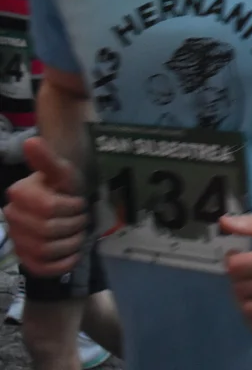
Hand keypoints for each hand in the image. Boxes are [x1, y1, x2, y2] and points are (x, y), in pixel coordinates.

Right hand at [3, 137, 87, 276]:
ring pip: (45, 249)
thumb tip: (31, 141)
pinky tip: (72, 255)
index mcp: (19, 194)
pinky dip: (60, 264)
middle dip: (73, 225)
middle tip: (81, 219)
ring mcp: (17, 238)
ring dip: (70, 243)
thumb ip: (47, 159)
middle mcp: (12, 217)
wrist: (63, 202)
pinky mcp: (25, 257)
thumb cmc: (63, 185)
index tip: (78, 202)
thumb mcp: (61, 171)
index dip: (71, 207)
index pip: (50, 208)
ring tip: (77, 233)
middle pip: (48, 230)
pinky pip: (39, 267)